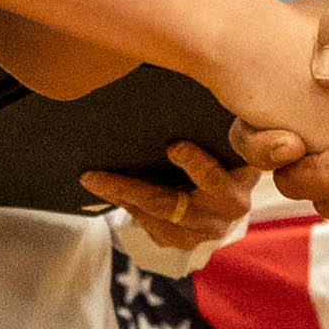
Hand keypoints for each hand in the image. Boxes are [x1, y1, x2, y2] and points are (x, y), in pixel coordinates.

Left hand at [87, 136, 255, 258]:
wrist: (232, 195)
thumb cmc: (228, 159)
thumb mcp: (231, 145)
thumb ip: (218, 133)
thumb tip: (198, 87)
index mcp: (234, 191)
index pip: (213, 179)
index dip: (195, 165)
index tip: (174, 148)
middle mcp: (218, 219)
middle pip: (168, 205)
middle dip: (128, 189)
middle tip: (95, 177)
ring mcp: (197, 234)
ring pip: (151, 219)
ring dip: (121, 198)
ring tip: (94, 180)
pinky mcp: (179, 241)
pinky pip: (147, 225)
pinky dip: (127, 205)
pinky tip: (109, 189)